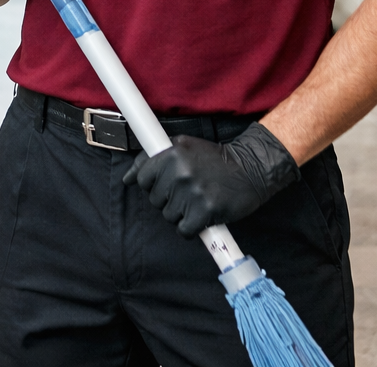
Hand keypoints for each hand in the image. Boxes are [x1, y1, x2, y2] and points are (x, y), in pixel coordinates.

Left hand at [122, 123, 299, 237]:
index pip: (142, 179)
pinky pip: (184, 230)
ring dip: (181, 214)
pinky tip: (201, 216)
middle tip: (188, 191)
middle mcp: (179, 173)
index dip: (153, 184)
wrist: (250, 169)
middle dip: (169, 199)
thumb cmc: (215, 159)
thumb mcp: (183, 147)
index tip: (166, 184)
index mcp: (171, 154)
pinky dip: (191, 228)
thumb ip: (152, 159)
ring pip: (169, 216)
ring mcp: (192, 193)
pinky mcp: (205, 211)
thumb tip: (127, 178)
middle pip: (155, 200)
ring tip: (197, 200)